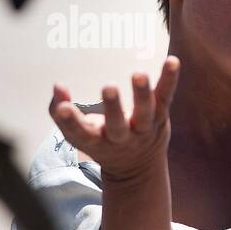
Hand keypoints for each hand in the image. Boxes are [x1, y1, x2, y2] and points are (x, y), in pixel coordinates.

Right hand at [48, 56, 179, 181]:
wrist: (137, 168)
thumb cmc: (101, 140)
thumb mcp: (79, 134)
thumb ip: (62, 113)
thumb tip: (57, 86)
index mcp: (95, 142)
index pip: (80, 134)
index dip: (70, 121)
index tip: (63, 107)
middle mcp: (120, 138)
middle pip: (117, 126)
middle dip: (113, 108)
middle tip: (108, 87)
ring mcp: (143, 128)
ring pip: (144, 113)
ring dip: (142, 94)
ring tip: (138, 74)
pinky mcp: (160, 117)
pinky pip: (165, 97)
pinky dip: (169, 79)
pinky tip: (172, 61)